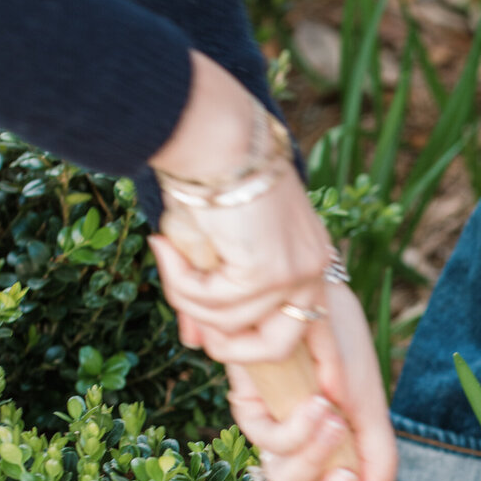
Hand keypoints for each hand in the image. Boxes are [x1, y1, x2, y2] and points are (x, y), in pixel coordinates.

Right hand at [148, 50, 333, 356]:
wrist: (214, 130)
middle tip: (194, 326)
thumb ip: (213, 294)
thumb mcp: (216, 243)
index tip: (244, 350)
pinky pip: (215, 303)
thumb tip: (195, 341)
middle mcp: (314, 266)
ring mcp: (295, 271)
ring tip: (168, 255)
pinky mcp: (267, 271)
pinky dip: (182, 283)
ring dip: (187, 299)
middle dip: (229, 347)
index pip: (306, 324)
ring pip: (232, 324)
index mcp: (309, 255)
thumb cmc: (210, 173)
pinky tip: (166, 246)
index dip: (272, 348)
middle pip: (279, 346)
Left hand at [224, 282, 397, 480]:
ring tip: (334, 419)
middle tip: (348, 479)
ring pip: (279, 478)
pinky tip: (317, 402)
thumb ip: (378, 457)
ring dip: (311, 455)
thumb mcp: (370, 404)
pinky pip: (264, 438)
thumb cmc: (345, 349)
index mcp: (327, 458)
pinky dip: (294, 427)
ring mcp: (271, 431)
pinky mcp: (247, 406)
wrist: (318, 298)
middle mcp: (296, 452)